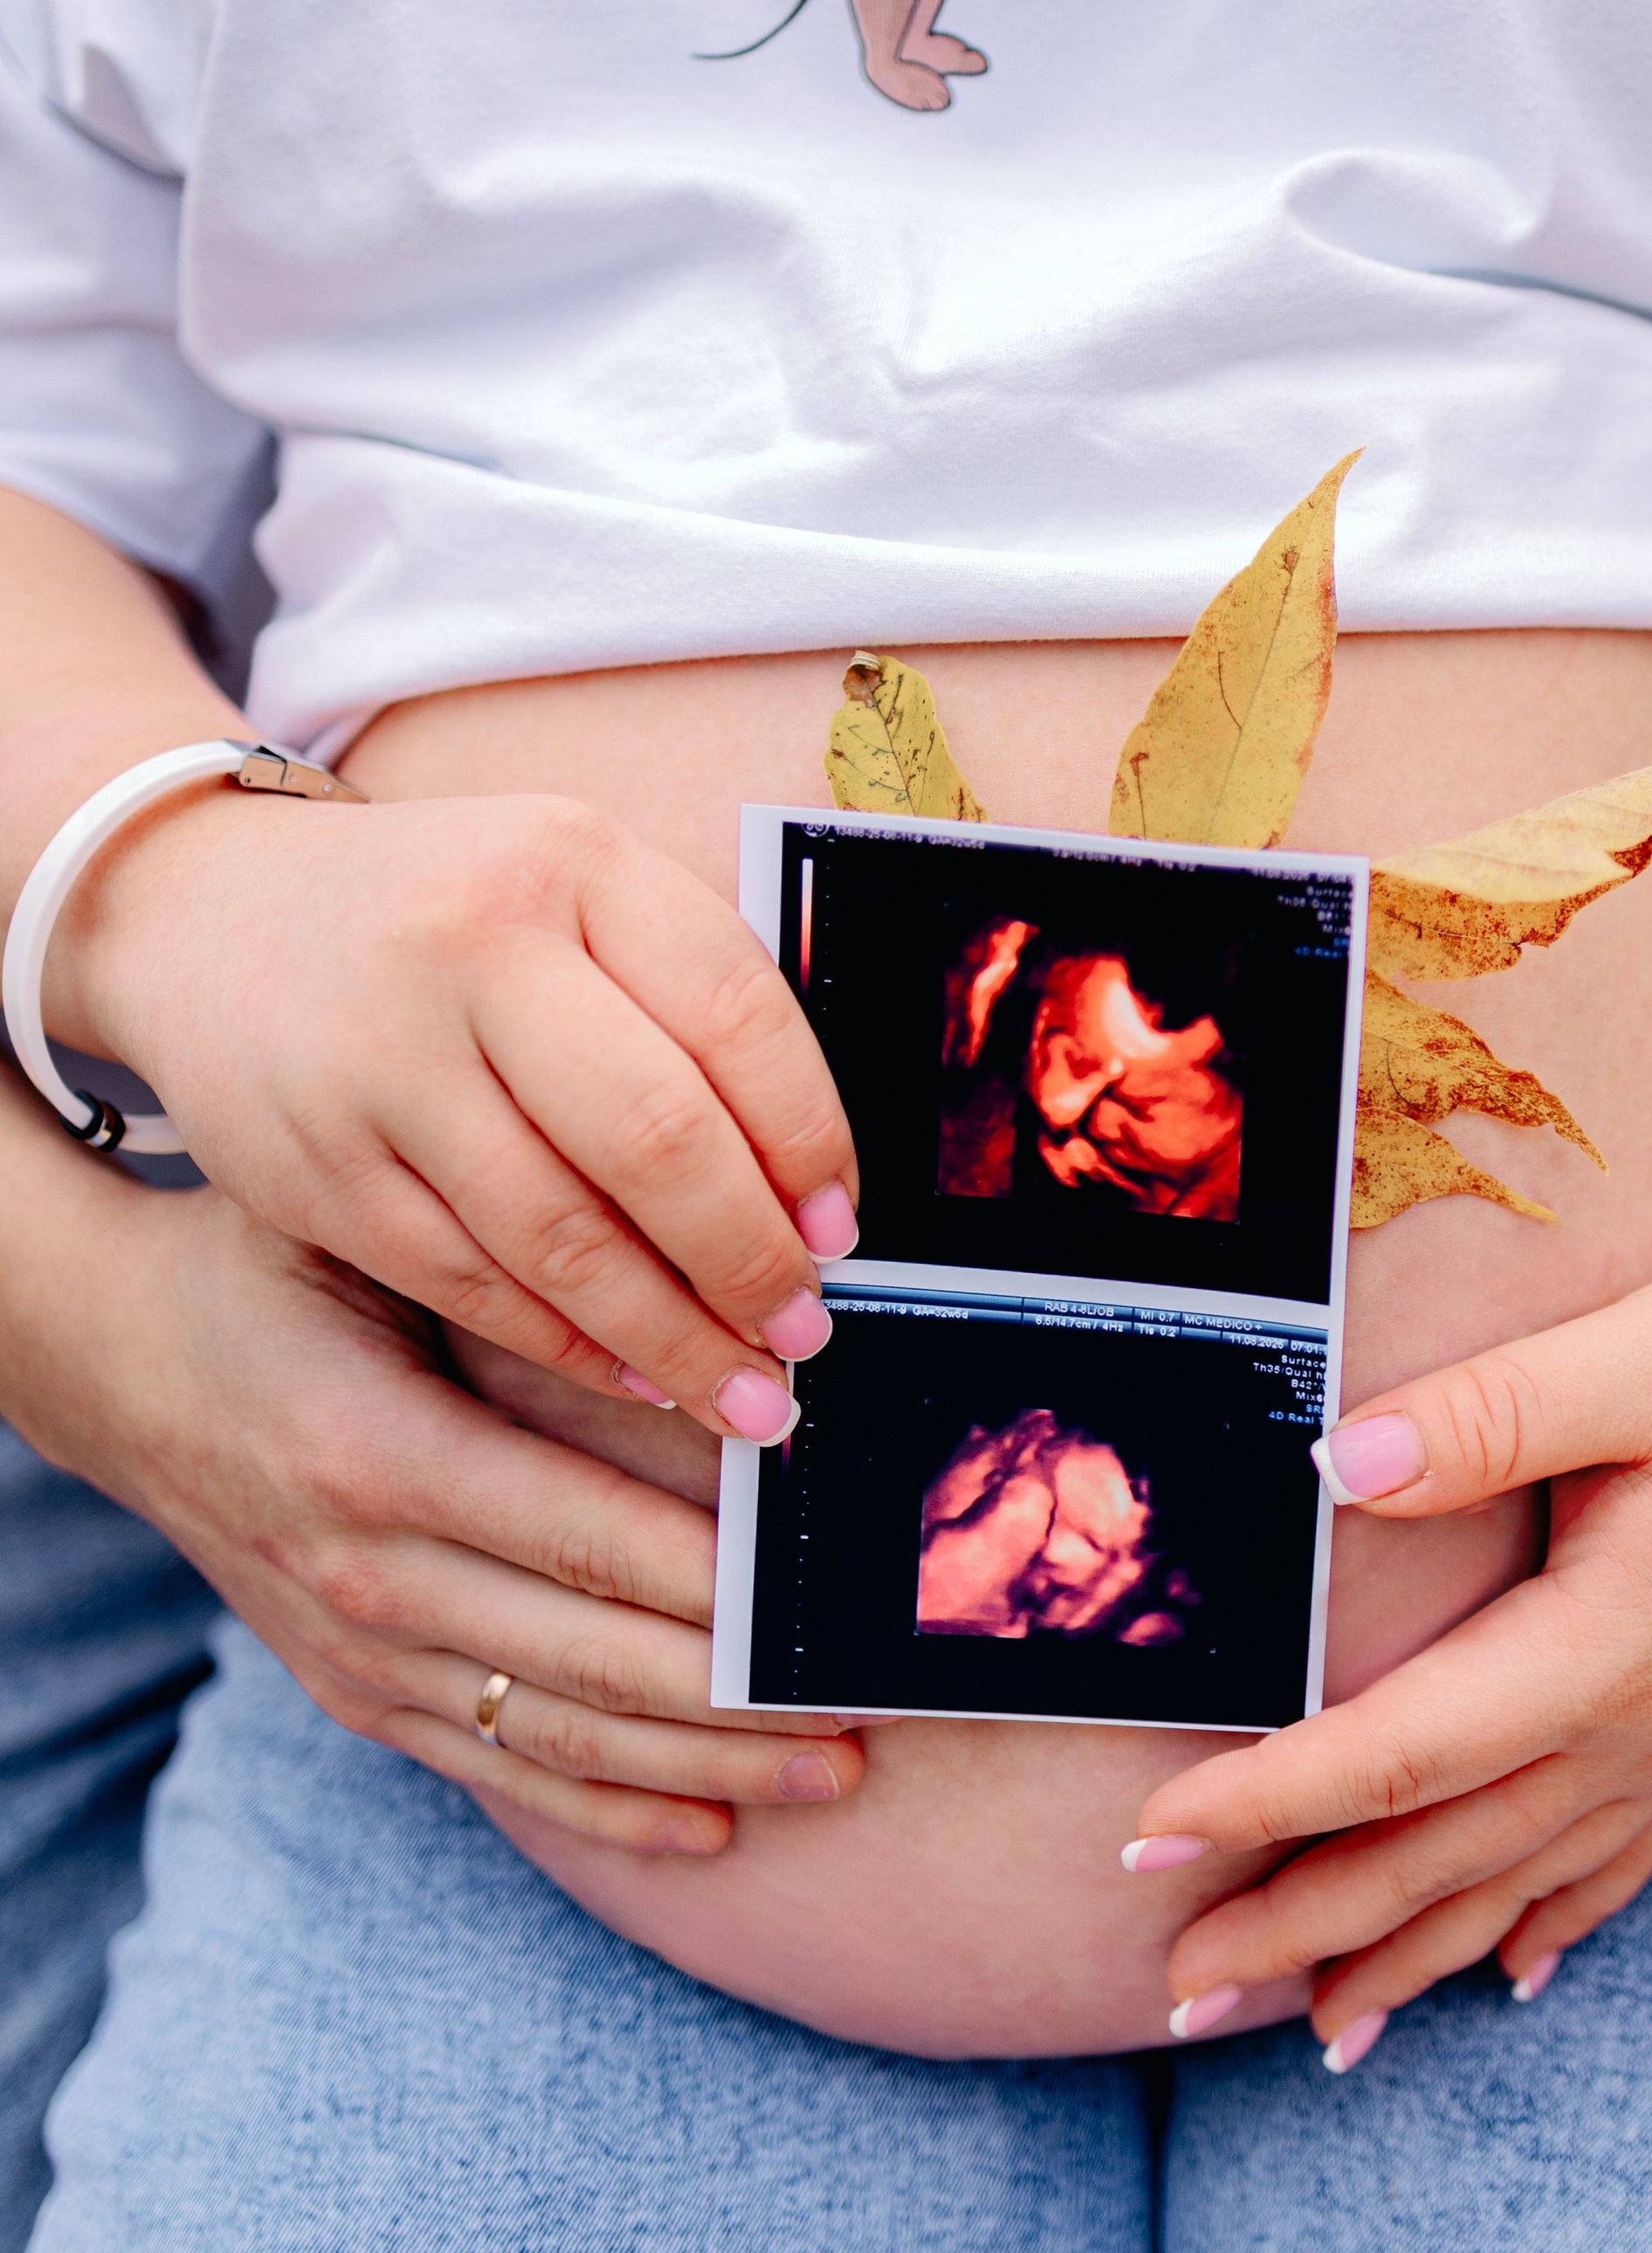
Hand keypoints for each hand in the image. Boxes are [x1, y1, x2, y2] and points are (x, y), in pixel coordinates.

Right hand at [9, 1163, 863, 1852]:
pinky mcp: (354, 1692)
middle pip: (595, 1657)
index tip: (833, 1595)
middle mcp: (364, 1576)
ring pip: (561, 1734)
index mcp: (377, 1457)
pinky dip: (609, 1804)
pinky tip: (711, 1827)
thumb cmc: (268, 1266)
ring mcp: (355, 1651)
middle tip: (879, 1696)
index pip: (588, 1536)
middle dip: (748, 1690)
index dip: (723, 1578)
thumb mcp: (382, 1244)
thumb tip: (713, 1340)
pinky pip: (498, 1769)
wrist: (114, 1358)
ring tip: (837, 1768)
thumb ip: (530, 1292)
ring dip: (708, 1763)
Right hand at [53, 786, 856, 1433]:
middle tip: (806, 1328)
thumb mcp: (570, 893)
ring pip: (563, 1234)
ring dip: (671, 1333)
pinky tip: (632, 1375)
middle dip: (748, 1257)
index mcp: (570, 861)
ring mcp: (383, 1061)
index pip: (736, 1012)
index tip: (841, 1227)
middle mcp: (473, 948)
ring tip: (746, 1390)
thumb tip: (813, 1184)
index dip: (810, 1136)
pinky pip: (471, 1281)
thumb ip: (685, 997)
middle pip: (655, 1136)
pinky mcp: (319, 1166)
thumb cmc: (447, 919)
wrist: (209, 918)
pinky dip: (566, 1344)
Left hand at [1128, 1222, 1651, 2056]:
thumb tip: (1332, 1466)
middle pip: (1439, 1859)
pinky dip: (1542, 1929)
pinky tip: (1504, 1978)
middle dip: (1299, 1931)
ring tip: (1303, 2032)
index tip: (1145, 1843)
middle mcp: (1638, 1731)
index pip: (1395, 1754)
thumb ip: (1483, 1418)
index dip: (1264, 1802)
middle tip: (1173, 1993)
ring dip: (1402, 1958)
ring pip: (1517, 1887)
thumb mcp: (1636, 1358)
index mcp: (1600, 1650)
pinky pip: (1613, 1868)